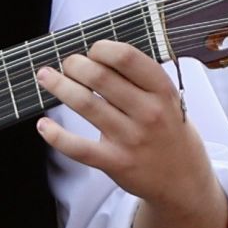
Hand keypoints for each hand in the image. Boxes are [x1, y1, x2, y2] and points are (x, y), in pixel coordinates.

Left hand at [35, 40, 218, 210]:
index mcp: (163, 92)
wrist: (184, 178)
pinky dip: (55, 135)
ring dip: (59, 86)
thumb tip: (101, 59)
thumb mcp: (171, 102)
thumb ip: (143, 82)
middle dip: (75, 64)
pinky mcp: (115, 161)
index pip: (128, 58)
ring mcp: (131, 138)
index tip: (94, 50)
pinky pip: (77, 147)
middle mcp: (148, 112)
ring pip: (85, 104)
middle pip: (100, 77)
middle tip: (69, 64)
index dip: (103, 48)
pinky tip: (43, 125)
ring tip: (47, 77)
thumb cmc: (172, 134)